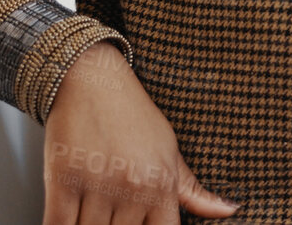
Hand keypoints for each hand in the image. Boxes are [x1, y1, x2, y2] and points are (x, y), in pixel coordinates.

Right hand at [41, 42, 238, 223]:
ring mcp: (97, 185)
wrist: (93, 81)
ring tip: (91, 211)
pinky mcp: (63, 180)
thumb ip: (194, 191)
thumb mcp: (170, 150)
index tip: (140, 224)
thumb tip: (229, 212)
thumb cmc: (132, 116)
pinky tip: (67, 217)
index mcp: (162, 184)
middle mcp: (132, 187)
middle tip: (111, 214)